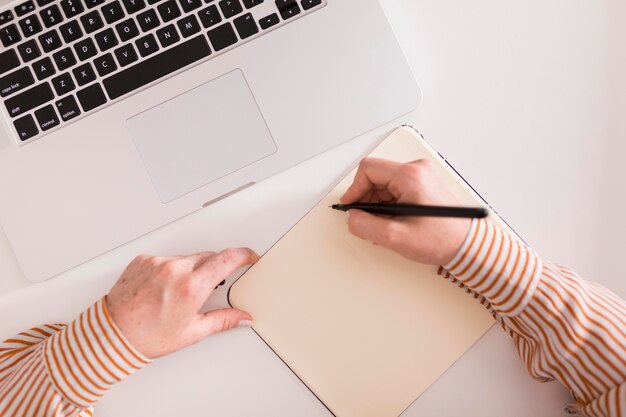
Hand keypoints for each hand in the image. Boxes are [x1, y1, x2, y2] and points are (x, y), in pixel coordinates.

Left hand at [106, 248, 257, 358]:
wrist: (111, 335)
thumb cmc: (146, 336)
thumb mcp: (191, 331)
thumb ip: (223, 320)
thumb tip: (242, 318)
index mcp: (191, 287)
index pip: (227, 259)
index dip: (244, 255)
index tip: (249, 256)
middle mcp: (175, 270)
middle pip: (208, 256)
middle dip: (215, 269)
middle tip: (209, 288)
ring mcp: (157, 263)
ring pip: (187, 258)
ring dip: (190, 270)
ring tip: (178, 293)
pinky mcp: (143, 260)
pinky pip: (166, 259)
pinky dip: (170, 269)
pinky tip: (163, 288)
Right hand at [341, 158, 470, 264]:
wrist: (467, 245)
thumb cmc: (442, 238)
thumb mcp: (396, 237)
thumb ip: (366, 226)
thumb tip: (351, 218)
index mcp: (410, 176)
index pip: (368, 169)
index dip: (354, 189)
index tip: (351, 206)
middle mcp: (417, 170)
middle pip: (375, 176)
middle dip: (366, 199)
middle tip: (367, 220)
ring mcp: (421, 176)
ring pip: (384, 184)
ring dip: (377, 204)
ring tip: (384, 225)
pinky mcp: (423, 184)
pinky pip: (395, 189)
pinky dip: (388, 204)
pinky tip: (393, 222)